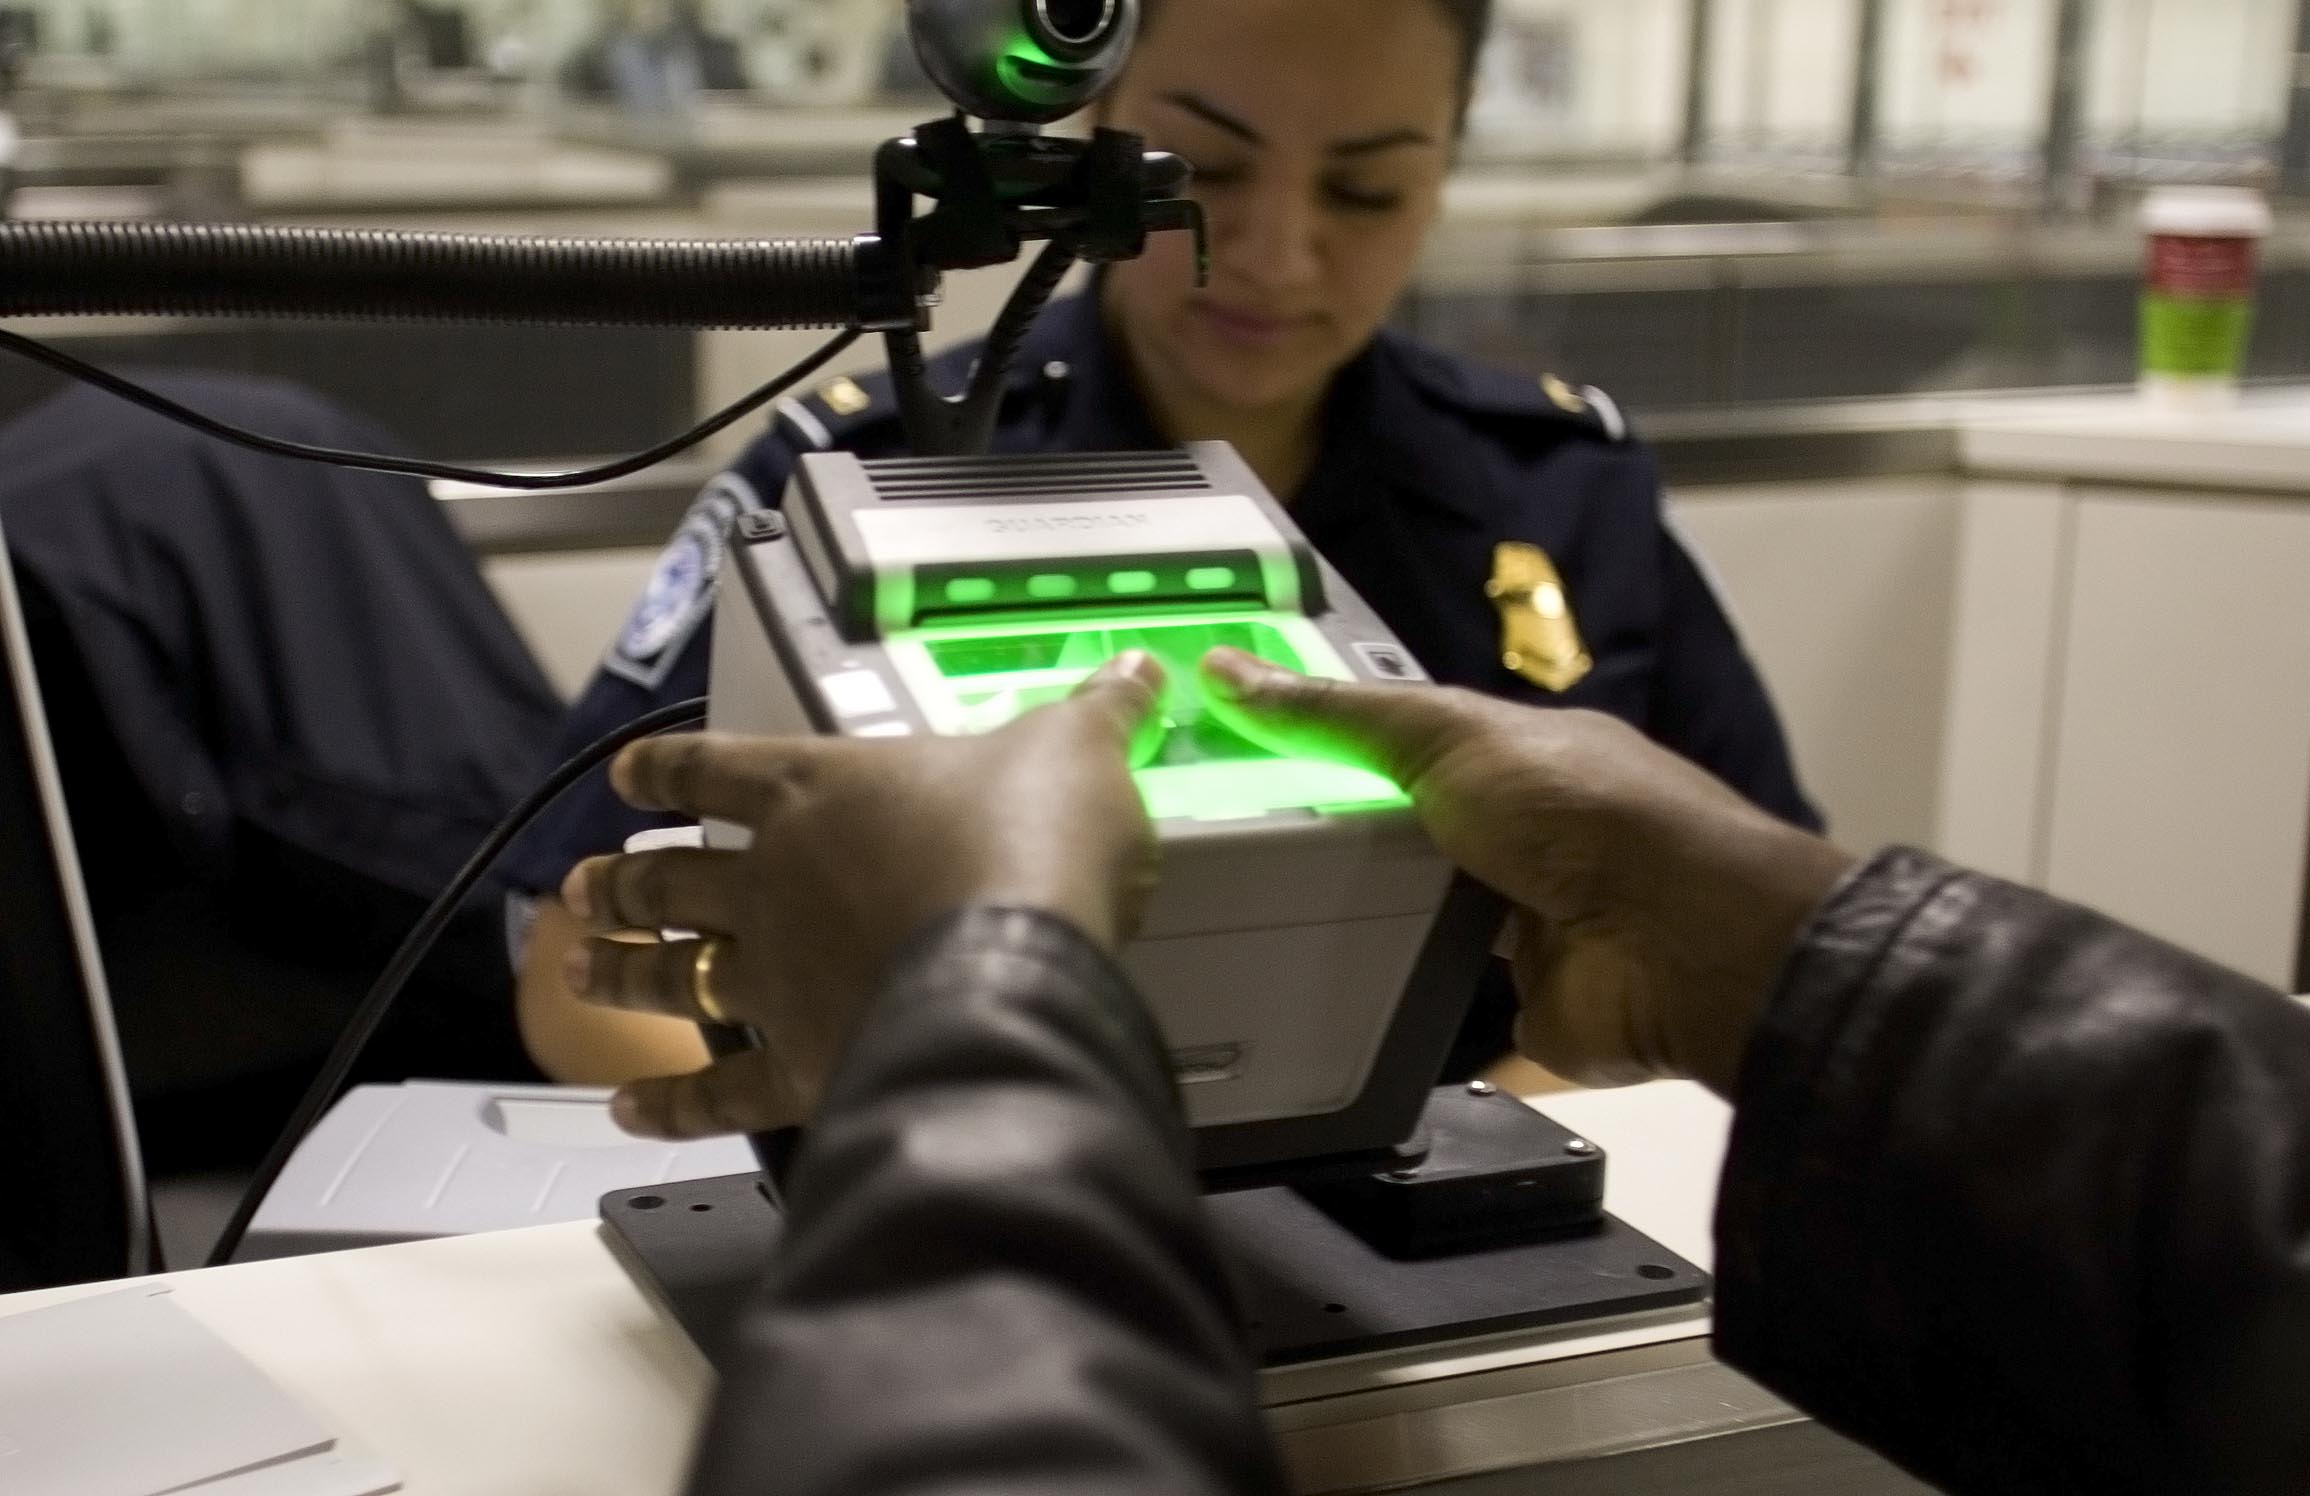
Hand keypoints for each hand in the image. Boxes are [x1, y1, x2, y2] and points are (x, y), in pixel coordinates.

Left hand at [561, 653, 1164, 1138]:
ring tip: (579, 971)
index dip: (665, 768)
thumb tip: (1135, 673)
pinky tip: (631, 1109)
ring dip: (617, 971)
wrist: (1018, 964)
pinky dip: (669, 1103)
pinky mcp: (801, 1063)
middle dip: (621, 882)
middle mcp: (776, 880)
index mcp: (820, 788)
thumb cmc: (1030, 849)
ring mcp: (777, 974)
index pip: (716, 766)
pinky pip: (717, 1090)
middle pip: (671, 876)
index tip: (628, 776)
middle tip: (582, 888)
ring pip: (671, 971)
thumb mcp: (1073, 751)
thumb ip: (1094, 716)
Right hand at [1201, 649, 1855, 1094]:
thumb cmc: (1584, 816)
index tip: (1241, 755)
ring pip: (1421, 916)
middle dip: (1337, 841)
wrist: (1677, 945)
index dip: (1329, 745)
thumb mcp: (1448, 736)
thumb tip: (1228, 669)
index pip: (1405, 742)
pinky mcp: (1523, 1002)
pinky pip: (1440, 997)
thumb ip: (1340, 715)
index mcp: (1515, 759)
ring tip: (1258, 921)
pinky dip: (1397, 997)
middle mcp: (1524, 836)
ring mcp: (1527, 923)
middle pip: (1405, 834)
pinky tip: (1327, 991)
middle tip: (1230, 850)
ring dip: (1365, 920)